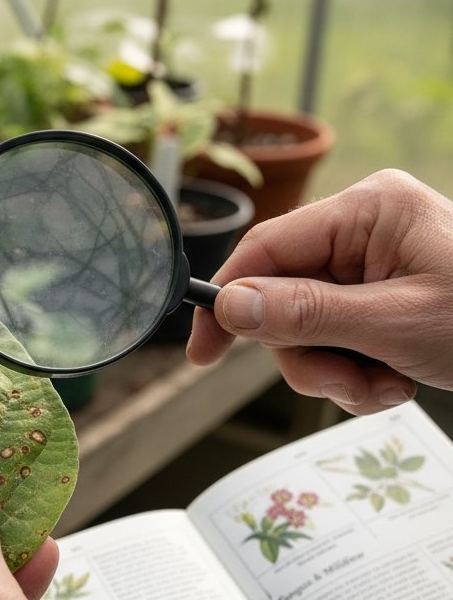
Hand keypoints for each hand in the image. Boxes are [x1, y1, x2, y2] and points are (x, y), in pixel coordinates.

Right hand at [187, 169, 452, 414]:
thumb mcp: (396, 324)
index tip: (202, 354)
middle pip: (283, 300)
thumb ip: (306, 314)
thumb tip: (228, 307)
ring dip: (337, 374)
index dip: (227, 302)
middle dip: (309, 355)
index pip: (266, 250)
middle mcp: (364, 233)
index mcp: (367, 212)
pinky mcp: (382, 301)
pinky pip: (337, 343)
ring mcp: (373, 268)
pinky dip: (359, 376)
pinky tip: (397, 383)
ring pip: (308, 331)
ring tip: (384, 387)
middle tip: (346, 383)